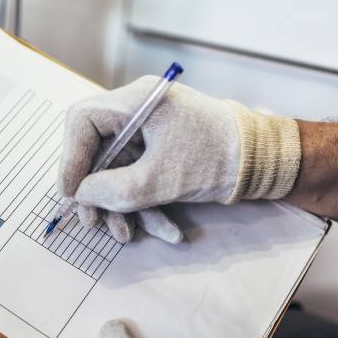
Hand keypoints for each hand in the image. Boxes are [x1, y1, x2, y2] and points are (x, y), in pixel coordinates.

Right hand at [56, 76, 301, 242]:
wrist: (267, 163)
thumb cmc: (218, 159)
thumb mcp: (158, 180)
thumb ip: (112, 190)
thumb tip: (80, 196)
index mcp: (137, 101)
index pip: (82, 121)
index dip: (70, 159)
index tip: (71, 194)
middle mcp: (140, 111)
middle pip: (97, 150)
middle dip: (96, 192)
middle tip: (93, 223)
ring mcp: (152, 131)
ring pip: (119, 170)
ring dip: (122, 207)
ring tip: (125, 236)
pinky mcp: (165, 151)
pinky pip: (141, 177)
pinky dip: (147, 205)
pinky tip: (165, 231)